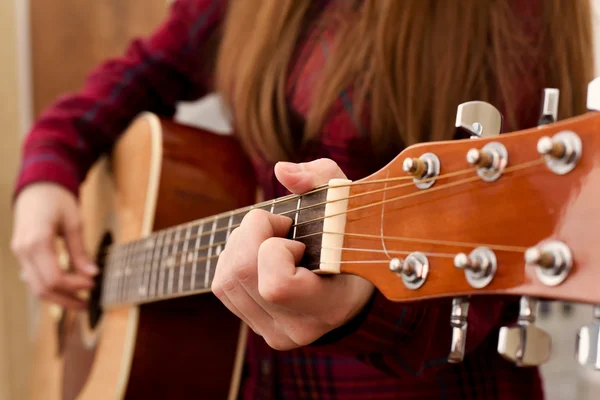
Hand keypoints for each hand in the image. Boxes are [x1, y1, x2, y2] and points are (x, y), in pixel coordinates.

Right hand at [11, 183, 97, 308]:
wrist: (37, 187)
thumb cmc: (57, 200)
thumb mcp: (74, 222)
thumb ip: (80, 250)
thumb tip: (92, 273)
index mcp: (37, 241)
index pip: (54, 277)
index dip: (75, 286)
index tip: (93, 284)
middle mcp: (23, 251)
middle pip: (43, 288)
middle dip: (66, 299)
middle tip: (88, 303)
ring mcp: (20, 254)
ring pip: (36, 288)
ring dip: (58, 298)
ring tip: (80, 301)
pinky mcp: (22, 255)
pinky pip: (34, 279)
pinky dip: (50, 288)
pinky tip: (67, 290)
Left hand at [212, 159, 373, 349]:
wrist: (351, 285)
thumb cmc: (348, 238)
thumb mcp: (344, 202)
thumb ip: (320, 178)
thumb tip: (282, 171)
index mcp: (330, 305)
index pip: (277, 285)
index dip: (275, 248)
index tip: (295, 235)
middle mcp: (300, 328)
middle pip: (241, 274)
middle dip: (251, 233)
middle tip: (279, 226)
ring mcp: (276, 333)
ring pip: (226, 280)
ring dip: (239, 244)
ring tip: (269, 238)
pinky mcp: (257, 327)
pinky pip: (222, 288)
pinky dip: (231, 259)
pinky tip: (258, 254)